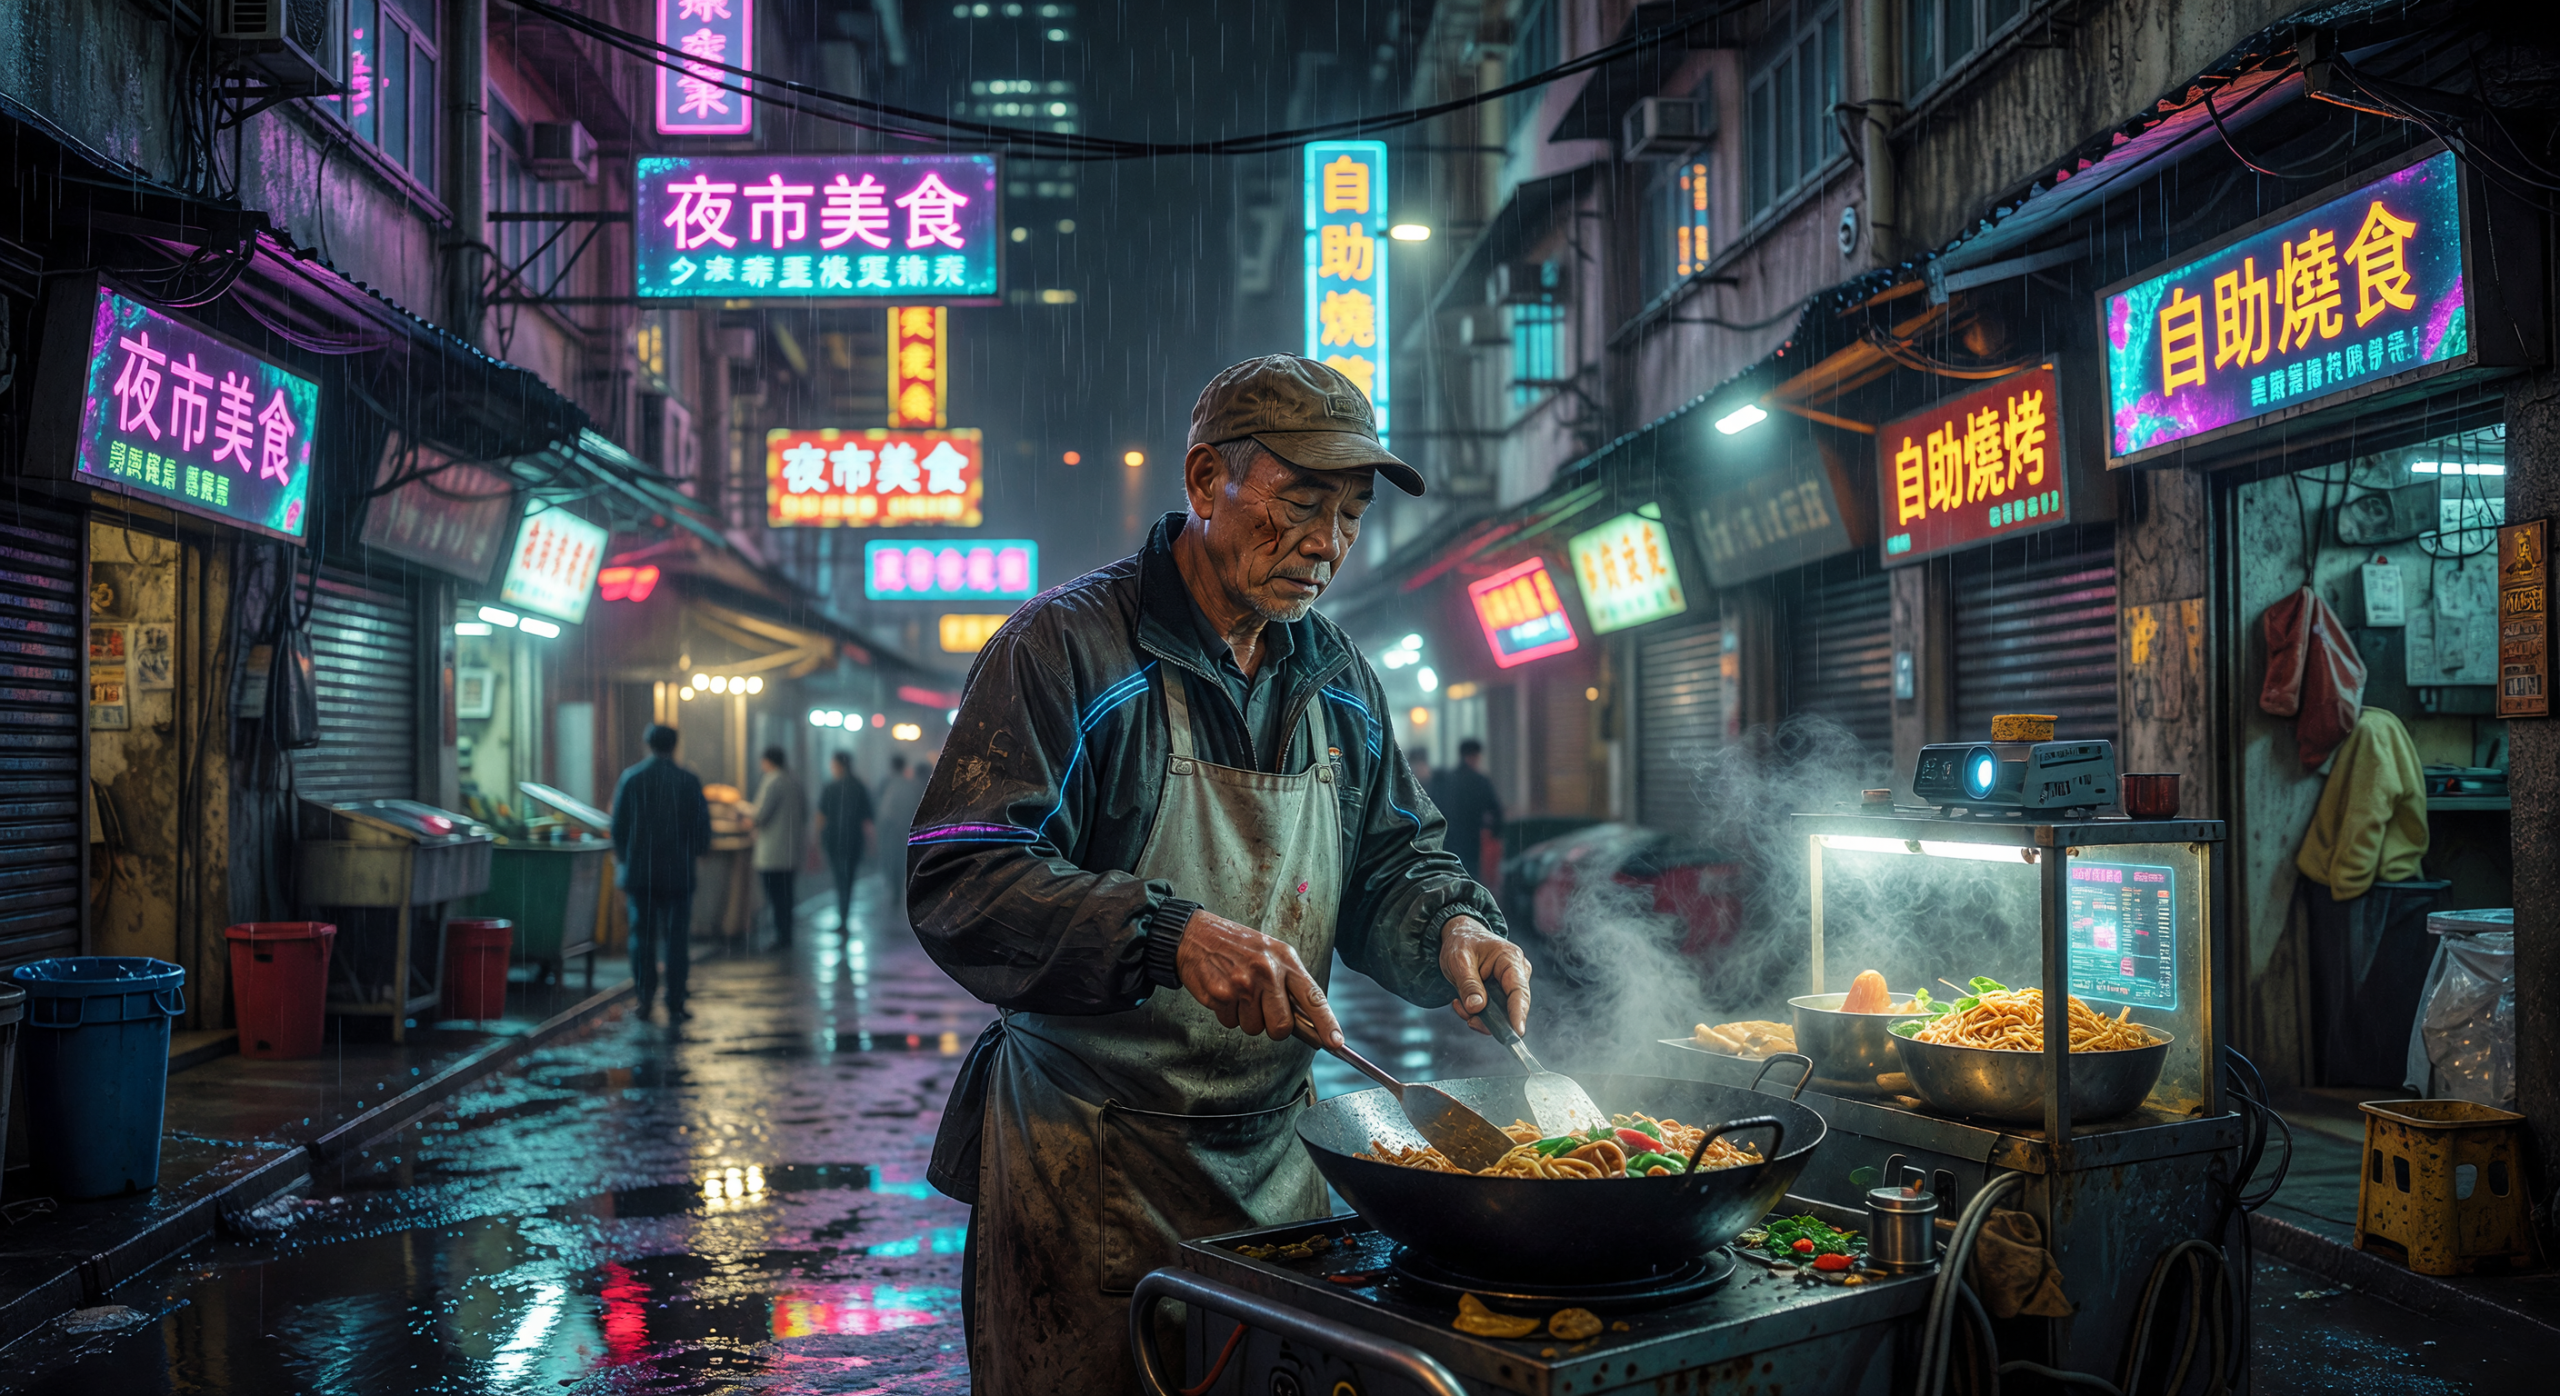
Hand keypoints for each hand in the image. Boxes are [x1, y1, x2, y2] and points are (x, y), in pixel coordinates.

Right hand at [1175, 909, 1341, 1046]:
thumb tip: (1308, 1023)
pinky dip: (1228, 1014)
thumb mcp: (1272, 953)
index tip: (1336, 1043)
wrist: (1196, 934)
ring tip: (1239, 993)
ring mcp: (1243, 984)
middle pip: (1282, 1026)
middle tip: (1263, 1009)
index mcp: (1285, 959)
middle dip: (1274, 1027)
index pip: (1313, 997)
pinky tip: (1224, 993)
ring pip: (1254, 1028)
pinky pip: (1231, 1023)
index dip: (1326, 1023)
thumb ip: (1290, 984)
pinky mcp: (1220, 995)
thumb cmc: (1238, 947)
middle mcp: (1267, 971)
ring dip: (1247, 1018)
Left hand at [1440, 915, 1529, 1036]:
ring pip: (1502, 1012)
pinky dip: (1478, 1013)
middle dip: (1490, 1018)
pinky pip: (1495, 1011)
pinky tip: (1463, 1002)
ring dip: (1480, 1015)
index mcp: (1510, 959)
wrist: (1460, 936)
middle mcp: (1517, 972)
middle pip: (1512, 1006)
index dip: (1519, 1012)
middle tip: (1469, 1019)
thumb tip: (1477, 1007)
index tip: (1517, 1031)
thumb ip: (1468, 985)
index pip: (1519, 990)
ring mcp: (1511, 983)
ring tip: (1460, 1003)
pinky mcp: (1503, 992)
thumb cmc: (1462, 942)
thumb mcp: (1458, 961)